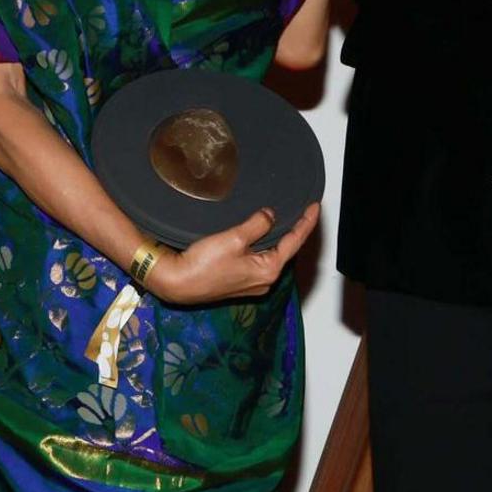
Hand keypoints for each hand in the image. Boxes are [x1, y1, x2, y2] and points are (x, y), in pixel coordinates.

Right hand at [146, 203, 320, 304]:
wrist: (177, 283)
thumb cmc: (204, 264)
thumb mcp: (234, 238)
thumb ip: (258, 225)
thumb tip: (270, 215)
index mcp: (268, 270)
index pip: (295, 242)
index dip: (306, 222)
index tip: (315, 207)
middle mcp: (264, 281)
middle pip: (285, 250)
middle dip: (293, 231)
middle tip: (303, 210)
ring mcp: (252, 284)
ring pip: (270, 255)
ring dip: (277, 238)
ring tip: (285, 220)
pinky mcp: (239, 282)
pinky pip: (258, 260)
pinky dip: (262, 246)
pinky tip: (260, 236)